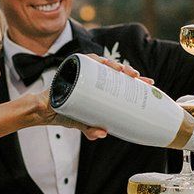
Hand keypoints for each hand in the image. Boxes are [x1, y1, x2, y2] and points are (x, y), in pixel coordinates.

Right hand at [30, 54, 152, 138]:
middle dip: (129, 72)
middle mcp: (93, 77)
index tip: (149, 84)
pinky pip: (87, 59)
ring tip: (125, 71)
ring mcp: (83, 70)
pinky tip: (106, 63)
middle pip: (116, 71)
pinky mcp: (73, 67)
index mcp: (99, 88)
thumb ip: (91, 129)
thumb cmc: (65, 114)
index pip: (121, 82)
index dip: (136, 82)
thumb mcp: (82, 123)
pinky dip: (97, 60)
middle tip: (139, 78)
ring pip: (104, 63)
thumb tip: (104, 134)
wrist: (43, 111)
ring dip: (116, 64)